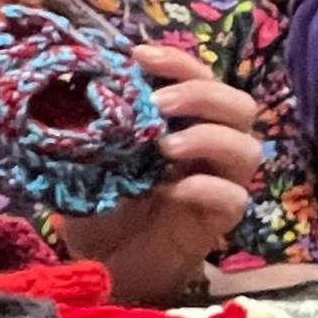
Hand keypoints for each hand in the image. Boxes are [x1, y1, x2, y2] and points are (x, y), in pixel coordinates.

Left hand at [54, 45, 259, 302]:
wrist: (102, 261)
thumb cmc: (101, 203)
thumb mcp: (88, 155)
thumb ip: (89, 120)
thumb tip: (69, 78)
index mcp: (184, 120)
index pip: (200, 76)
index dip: (177, 61)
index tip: (139, 56)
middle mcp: (211, 146)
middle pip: (239, 105)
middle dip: (200, 95)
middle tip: (158, 104)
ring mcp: (220, 182)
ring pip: (248, 148)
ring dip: (209, 137)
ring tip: (166, 147)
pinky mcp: (220, 220)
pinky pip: (232, 198)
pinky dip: (204, 188)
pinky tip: (170, 190)